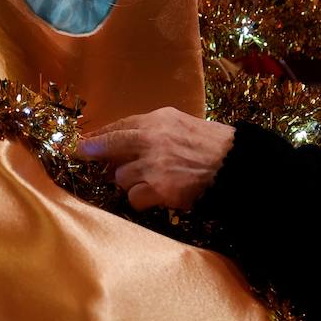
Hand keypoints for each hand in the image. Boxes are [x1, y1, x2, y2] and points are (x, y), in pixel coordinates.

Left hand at [75, 107, 235, 210]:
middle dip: (94, 153)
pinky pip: (134, 198)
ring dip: (130, 182)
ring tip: (148, 182)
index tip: (84, 142)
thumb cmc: (213, 145)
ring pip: (120, 177)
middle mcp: (152, 139)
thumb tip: (127, 142)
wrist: (236, 166)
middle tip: (85, 156)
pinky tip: (155, 197)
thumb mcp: (183, 125)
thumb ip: (155, 130)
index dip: (99, 135)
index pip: (120, 125)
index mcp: (159, 120)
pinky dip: (141, 200)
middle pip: (110, 147)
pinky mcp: (159, 189)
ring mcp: (154, 165)